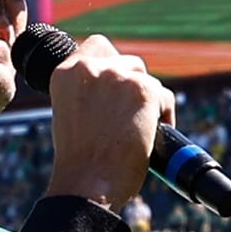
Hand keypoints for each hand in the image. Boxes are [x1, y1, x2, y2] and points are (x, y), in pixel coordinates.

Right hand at [44, 35, 171, 213]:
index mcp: (66, 72)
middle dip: (133, 87)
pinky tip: (149, 139)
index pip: (97, 46)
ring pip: (147, 80)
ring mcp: (118, 77)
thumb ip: (87, 93)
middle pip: (129, 62)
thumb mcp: (71, 114)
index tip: (116, 87)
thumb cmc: (79, 161)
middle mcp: (90, 68)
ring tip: (137, 131)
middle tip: (129, 118)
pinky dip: (163, 118)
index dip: (112, 65)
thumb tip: (116, 89)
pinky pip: (164, 98)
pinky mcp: (144, 91)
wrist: (87, 184)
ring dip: (148, 102)